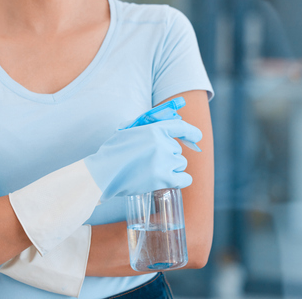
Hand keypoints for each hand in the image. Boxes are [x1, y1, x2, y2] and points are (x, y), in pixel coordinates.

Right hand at [84, 118, 201, 200]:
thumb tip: (166, 121)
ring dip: (172, 168)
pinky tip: (171, 181)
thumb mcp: (129, 130)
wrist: (104, 172)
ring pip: (181, 164)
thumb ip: (147, 125)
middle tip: (152, 162)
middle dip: (169, 155)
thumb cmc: (114, 151)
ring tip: (154, 171)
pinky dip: (181, 180)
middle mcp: (163, 144)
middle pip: (178, 150)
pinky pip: (184, 179)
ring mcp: (165, 162)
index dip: (192, 132)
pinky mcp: (164, 179)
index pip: (181, 127)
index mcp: (155, 129)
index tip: (197, 137)